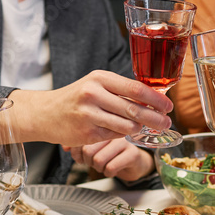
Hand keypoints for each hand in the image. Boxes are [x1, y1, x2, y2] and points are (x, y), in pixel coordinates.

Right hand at [6, 70, 172, 144]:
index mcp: (100, 78)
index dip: (156, 99)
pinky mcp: (87, 133)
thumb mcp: (97, 85)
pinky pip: (114, 136)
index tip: (169, 107)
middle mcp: (94, 94)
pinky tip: (120, 131)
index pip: (136, 89)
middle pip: (135, 109)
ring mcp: (89, 114)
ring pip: (127, 126)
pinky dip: (121, 135)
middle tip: (166, 123)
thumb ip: (122, 91)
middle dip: (155, 118)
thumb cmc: (76, 98)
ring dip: (139, 129)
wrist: (45, 113)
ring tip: (143, 128)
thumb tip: (154, 99)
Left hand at [64, 138, 154, 181]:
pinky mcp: (132, 154)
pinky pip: (111, 167)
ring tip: (104, 165)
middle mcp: (113, 130)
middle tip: (93, 162)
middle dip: (87, 161)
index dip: (77, 152)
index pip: (81, 138)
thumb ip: (78, 144)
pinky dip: (108, 173)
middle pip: (88, 150)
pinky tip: (113, 169)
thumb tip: (66, 147)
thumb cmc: (112, 152)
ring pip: (98, 160)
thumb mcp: (94, 146)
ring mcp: (124, 141)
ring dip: (98, 168)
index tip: (80, 157)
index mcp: (102, 124)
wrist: (136, 161)